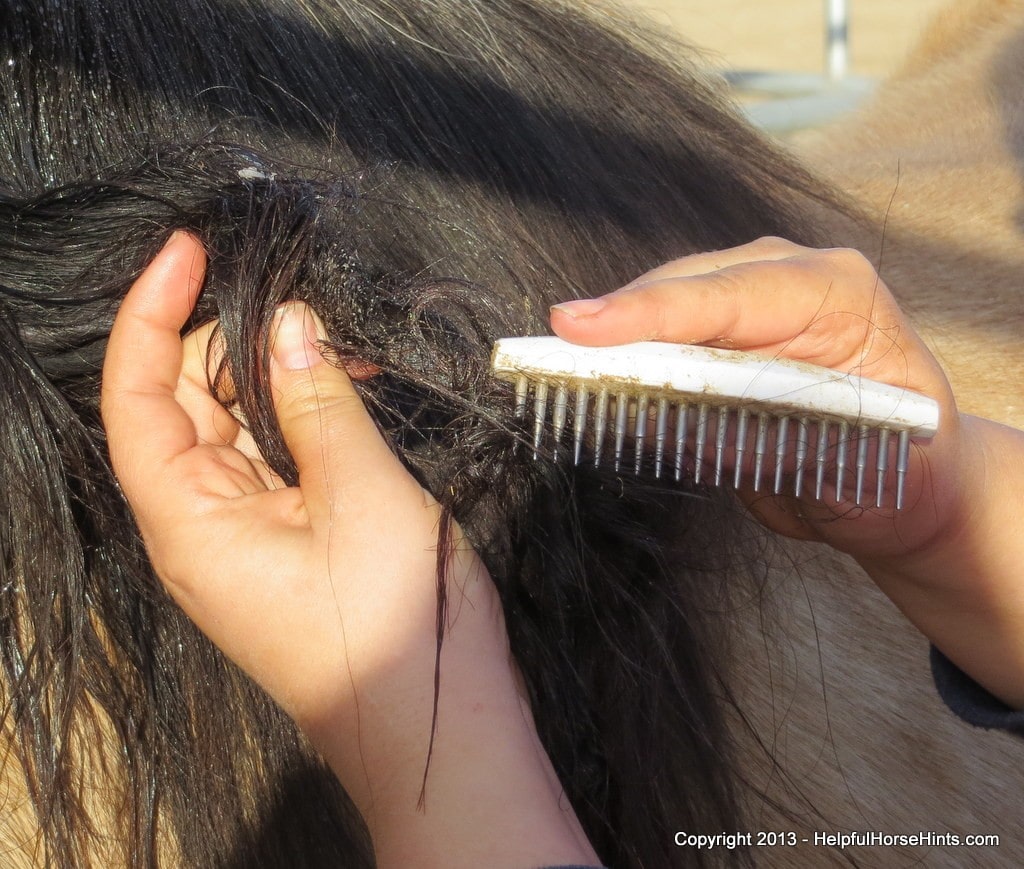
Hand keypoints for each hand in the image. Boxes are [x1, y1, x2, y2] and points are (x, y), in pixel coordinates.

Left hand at [101, 232, 597, 866]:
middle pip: (185, 404)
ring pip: (236, 427)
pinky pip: (277, 458)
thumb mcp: (361, 493)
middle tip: (309, 304)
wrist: (437, 724)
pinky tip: (352, 391)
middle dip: (236, 340)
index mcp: (188, 519)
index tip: (191, 250)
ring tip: (346, 349)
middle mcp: (201, 525)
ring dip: (279, 375)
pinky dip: (305, 415)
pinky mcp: (286, 540)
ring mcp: (244, 535)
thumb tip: (290, 321)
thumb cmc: (393, 623)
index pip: (135, 395)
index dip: (151, 314)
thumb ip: (318, 401)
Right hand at [551, 236, 1023, 706]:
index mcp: (844, 296)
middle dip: (619, 322)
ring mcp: (754, 297)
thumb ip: (795, 450)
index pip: (734, 296)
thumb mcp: (871, 472)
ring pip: (666, 303)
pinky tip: (595, 379)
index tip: (581, 328)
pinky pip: (663, 336)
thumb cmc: (904, 471)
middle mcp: (795, 279)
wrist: (912, 477)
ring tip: (561, 369)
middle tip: (550, 354)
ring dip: (614, 341)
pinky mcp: (722, 331)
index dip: (653, 314)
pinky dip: (627, 360)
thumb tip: (709, 434)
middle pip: (686, 287)